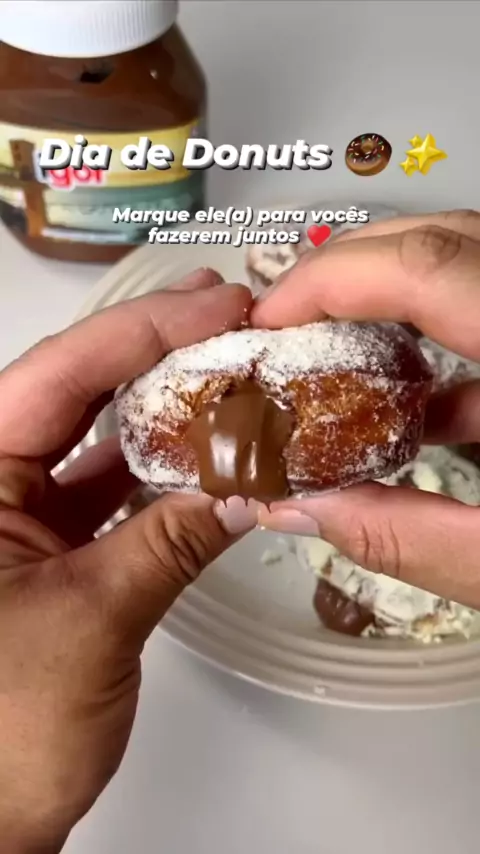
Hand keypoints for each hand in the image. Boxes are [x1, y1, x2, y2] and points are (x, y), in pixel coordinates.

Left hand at [0, 269, 255, 853]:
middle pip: (78, 392)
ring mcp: (21, 516)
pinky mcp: (53, 550)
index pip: (57, 377)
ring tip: (229, 367)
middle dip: (155, 350)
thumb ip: (171, 542)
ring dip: (165, 408)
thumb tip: (249, 489)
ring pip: (98, 438)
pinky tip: (211, 451)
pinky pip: (111, 492)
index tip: (216, 307)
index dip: (142, 332)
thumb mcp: (93, 620)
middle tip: (229, 314)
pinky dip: (163, 471)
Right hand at [252, 209, 479, 608]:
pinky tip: (427, 407)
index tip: (268, 320)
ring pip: (470, 261)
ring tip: (335, 355)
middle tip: (287, 324)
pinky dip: (453, 340)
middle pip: (447, 239)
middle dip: (353, 268)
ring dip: (398, 297)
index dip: (334, 280)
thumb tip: (300, 510)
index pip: (430, 266)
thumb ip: (406, 537)